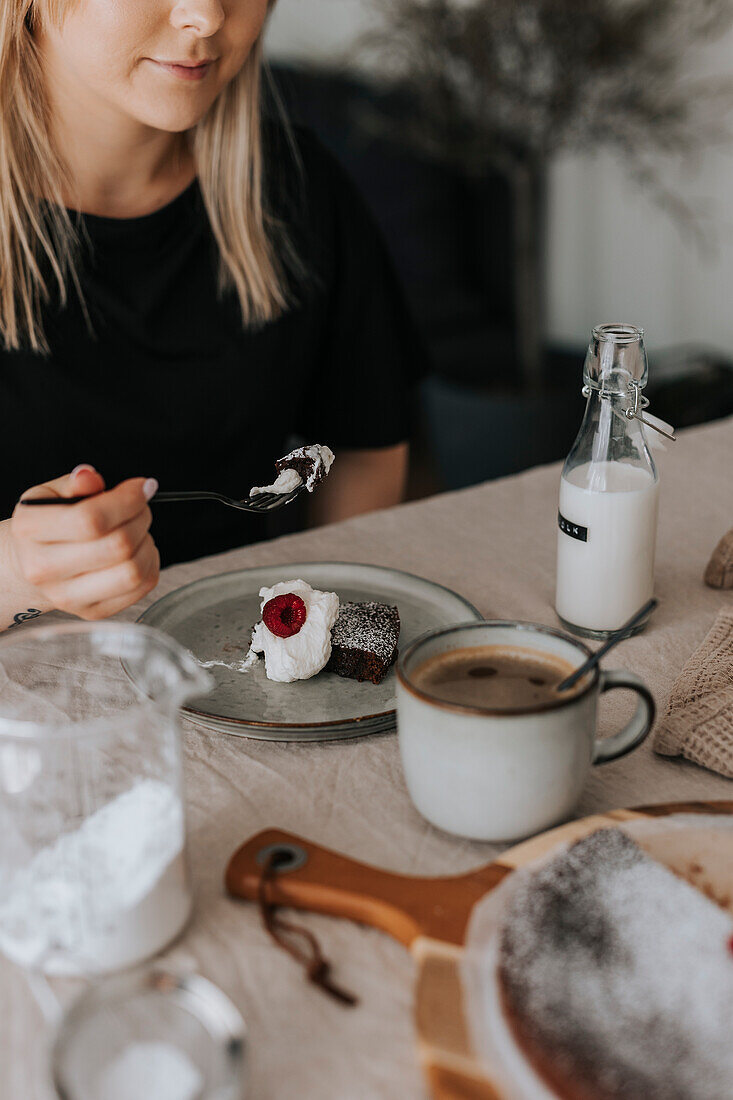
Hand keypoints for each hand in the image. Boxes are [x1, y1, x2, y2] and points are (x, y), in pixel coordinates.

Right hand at [9, 465, 160, 620]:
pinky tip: (138, 550)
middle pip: (117, 546)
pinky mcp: (93, 611)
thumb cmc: (46, 526)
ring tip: (137, 530)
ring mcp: (68, 597)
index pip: (90, 519)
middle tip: (140, 508)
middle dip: (141, 518)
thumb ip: (74, 483)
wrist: (30, 565)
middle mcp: (44, 569)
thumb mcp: (50, 494)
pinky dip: (151, 563)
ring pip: (133, 571)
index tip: (142, 487)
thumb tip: (90, 477)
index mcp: (31, 531)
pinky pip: (142, 587)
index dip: (127, 500)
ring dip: (147, 543)